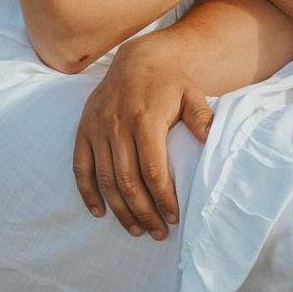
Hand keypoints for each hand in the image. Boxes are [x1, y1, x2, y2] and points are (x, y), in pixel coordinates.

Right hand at [72, 37, 214, 238]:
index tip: (173, 217)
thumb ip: (201, 117)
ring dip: (120, 209)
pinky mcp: (84, 130)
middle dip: (143, 212)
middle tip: (157, 233)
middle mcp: (117, 126)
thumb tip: (211, 140)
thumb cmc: (170, 82)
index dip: (163, 198)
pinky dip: (87, 192)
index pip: (153, 170)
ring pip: (105, 179)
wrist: (137, 58)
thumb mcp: (192, 94)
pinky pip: (81, 167)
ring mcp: (97, 128)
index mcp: (145, 119)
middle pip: (127, 181)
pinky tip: (99, 212)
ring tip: (136, 229)